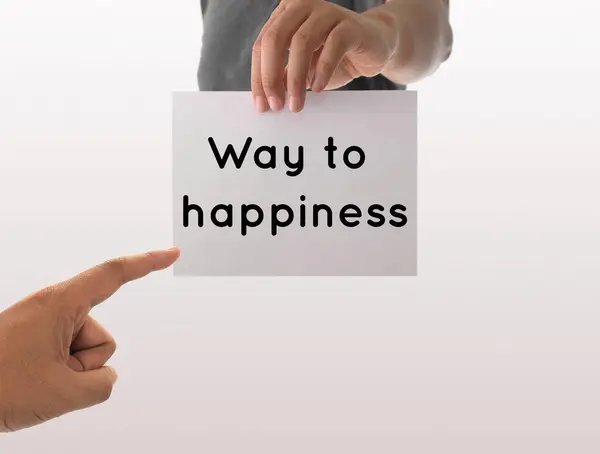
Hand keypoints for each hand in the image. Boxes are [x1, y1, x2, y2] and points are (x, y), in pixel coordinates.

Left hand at [0, 247, 179, 431]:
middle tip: (46, 380)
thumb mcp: (62, 393)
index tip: (171, 254)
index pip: (114, 274)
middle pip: (102, 338)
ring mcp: (44, 327)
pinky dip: (59, 378)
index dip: (148, 262)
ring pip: (86, 355)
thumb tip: (104, 377)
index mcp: (60, 304)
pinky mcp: (37, 342)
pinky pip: (70, 361)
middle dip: (86, 366)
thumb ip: (103, 385)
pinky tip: (33, 384)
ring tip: (34, 383)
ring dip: (69, 375)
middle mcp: (54, 309)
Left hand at [252, 0, 397, 112]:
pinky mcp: (350, 25)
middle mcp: (302, 7)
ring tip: (297, 103)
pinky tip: (319, 88)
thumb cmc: (334, 57)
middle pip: (275, 39)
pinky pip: (332, 46)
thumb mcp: (302, 69)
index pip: (262, 44)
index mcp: (285, 14)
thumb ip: (283, 78)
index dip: (258, 76)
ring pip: (301, 42)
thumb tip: (264, 100)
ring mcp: (326, 13)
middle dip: (271, 76)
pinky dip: (322, 70)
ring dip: (296, 79)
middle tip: (276, 104)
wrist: (374, 46)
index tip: (261, 105)